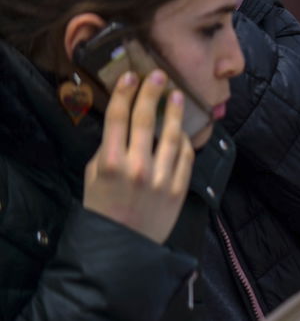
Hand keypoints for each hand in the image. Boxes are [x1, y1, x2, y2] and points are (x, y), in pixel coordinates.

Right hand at [82, 69, 194, 243]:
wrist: (122, 245)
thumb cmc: (103, 207)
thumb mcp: (93, 176)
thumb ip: (107, 150)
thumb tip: (123, 125)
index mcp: (111, 162)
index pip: (118, 118)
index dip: (125, 93)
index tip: (131, 76)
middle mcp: (137, 167)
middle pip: (145, 120)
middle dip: (152, 93)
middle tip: (159, 75)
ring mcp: (162, 178)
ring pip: (172, 136)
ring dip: (175, 112)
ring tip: (178, 95)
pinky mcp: (179, 189)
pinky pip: (185, 157)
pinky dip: (184, 141)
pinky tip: (182, 130)